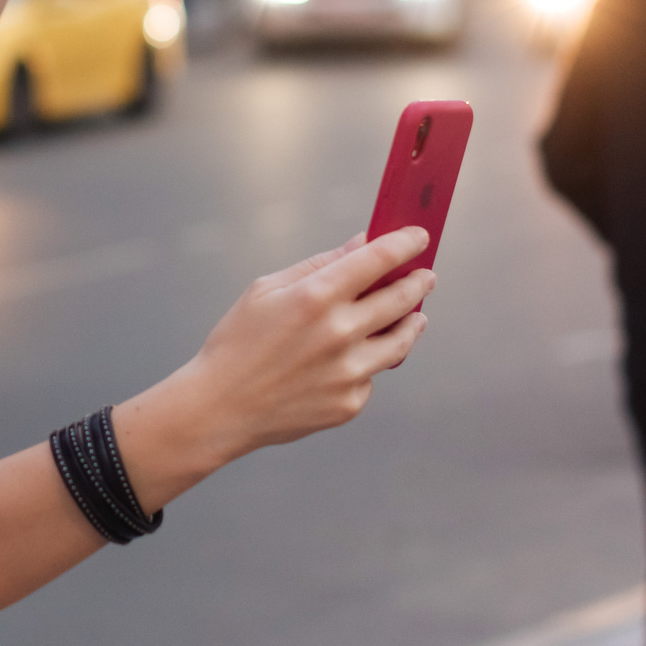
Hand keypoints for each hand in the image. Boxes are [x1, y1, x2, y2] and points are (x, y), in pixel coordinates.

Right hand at [116, 228, 432, 508]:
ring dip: (412, 322)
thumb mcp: (266, 291)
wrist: (220, 408)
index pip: (379, 259)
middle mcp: (339, 333)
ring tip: (414, 315)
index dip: (405, 244)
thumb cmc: (238, 342)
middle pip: (402, 298)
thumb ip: (319, 265)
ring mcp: (349, 372)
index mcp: (315, 297)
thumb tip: (361, 244)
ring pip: (401, 340)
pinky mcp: (350, 402)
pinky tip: (352, 358)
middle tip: (425, 275)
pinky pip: (372, 374)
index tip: (419, 236)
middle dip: (419, 281)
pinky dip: (369, 361)